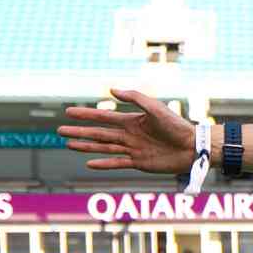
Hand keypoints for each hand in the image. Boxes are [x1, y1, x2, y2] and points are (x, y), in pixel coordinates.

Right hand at [59, 88, 196, 173]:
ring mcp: (133, 149)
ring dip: (86, 146)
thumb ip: (134, 98)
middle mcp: (130, 135)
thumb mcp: (155, 107)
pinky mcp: (139, 163)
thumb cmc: (176, 125)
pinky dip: (103, 163)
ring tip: (68, 144)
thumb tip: (111, 89)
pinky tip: (88, 163)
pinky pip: (117, 163)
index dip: (86, 115)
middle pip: (99, 133)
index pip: (103, 117)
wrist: (192, 146)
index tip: (68, 112)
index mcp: (132, 121)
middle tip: (60, 130)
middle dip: (79, 131)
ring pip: (104, 147)